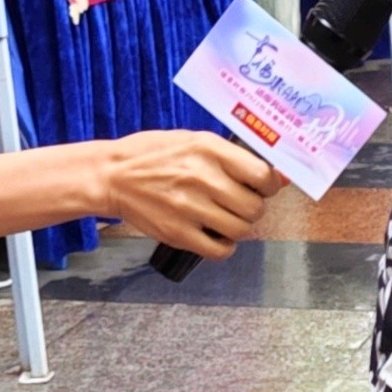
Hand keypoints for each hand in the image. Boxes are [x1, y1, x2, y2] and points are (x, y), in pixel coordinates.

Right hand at [102, 132, 279, 258]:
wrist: (112, 176)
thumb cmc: (154, 155)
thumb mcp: (194, 141)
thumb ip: (234, 157)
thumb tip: (279, 177)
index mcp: (208, 149)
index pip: (262, 175)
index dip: (269, 185)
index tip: (263, 187)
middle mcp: (202, 177)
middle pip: (254, 207)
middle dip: (253, 208)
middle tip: (240, 203)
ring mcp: (189, 207)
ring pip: (240, 230)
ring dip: (239, 227)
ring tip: (224, 218)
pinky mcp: (177, 233)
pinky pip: (219, 250)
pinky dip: (224, 247)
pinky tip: (215, 235)